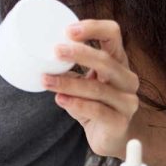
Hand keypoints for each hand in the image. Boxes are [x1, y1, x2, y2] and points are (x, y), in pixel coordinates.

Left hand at [41, 20, 140, 158]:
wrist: (113, 137)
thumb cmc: (96, 104)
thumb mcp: (84, 82)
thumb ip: (69, 70)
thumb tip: (39, 56)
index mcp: (118, 61)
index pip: (113, 34)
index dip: (93, 28)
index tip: (68, 30)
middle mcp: (127, 79)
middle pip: (106, 60)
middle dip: (79, 54)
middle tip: (55, 50)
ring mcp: (127, 101)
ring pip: (97, 88)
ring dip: (68, 83)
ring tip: (46, 80)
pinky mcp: (120, 122)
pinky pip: (98, 110)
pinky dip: (76, 104)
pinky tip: (60, 100)